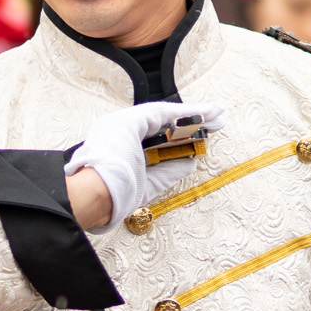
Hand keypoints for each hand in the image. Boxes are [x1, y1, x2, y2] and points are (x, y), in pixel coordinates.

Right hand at [63, 101, 226, 231]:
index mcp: (117, 147)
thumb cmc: (112, 197)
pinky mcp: (127, 120)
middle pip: (162, 123)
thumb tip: (189, 163)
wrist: (94, 197)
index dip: (179, 136)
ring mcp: (120, 124)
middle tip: (215, 122)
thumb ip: (168, 172)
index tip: (200, 138)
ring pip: (164, 115)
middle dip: (191, 122)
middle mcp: (117, 131)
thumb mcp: (148, 184)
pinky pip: (163, 114)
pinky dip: (184, 113)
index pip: (154, 136)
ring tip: (216, 114)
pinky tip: (203, 113)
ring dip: (193, 114)